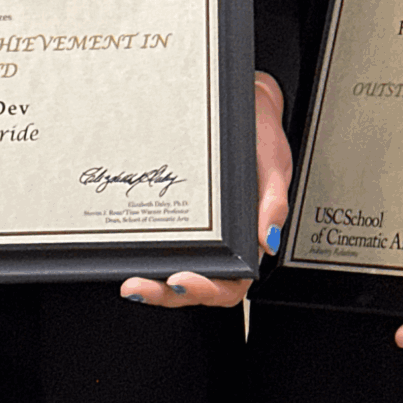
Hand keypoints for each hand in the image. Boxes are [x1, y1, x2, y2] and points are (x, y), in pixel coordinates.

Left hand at [119, 71, 291, 309]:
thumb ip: (273, 201)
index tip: (182, 279)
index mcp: (249, 239)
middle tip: (138, 286)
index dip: (207, 290)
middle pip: (196, 287)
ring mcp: (200, 233)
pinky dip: (147, 255)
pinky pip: (165, 244)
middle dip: (166, 295)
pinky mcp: (181, 216)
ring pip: (176, 274)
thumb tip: (268, 240)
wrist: (244, 107)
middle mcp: (223, 244)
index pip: (231, 284)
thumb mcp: (273, 164)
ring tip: (129, 282)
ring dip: (152, 284)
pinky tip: (128, 252)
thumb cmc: (262, 137)